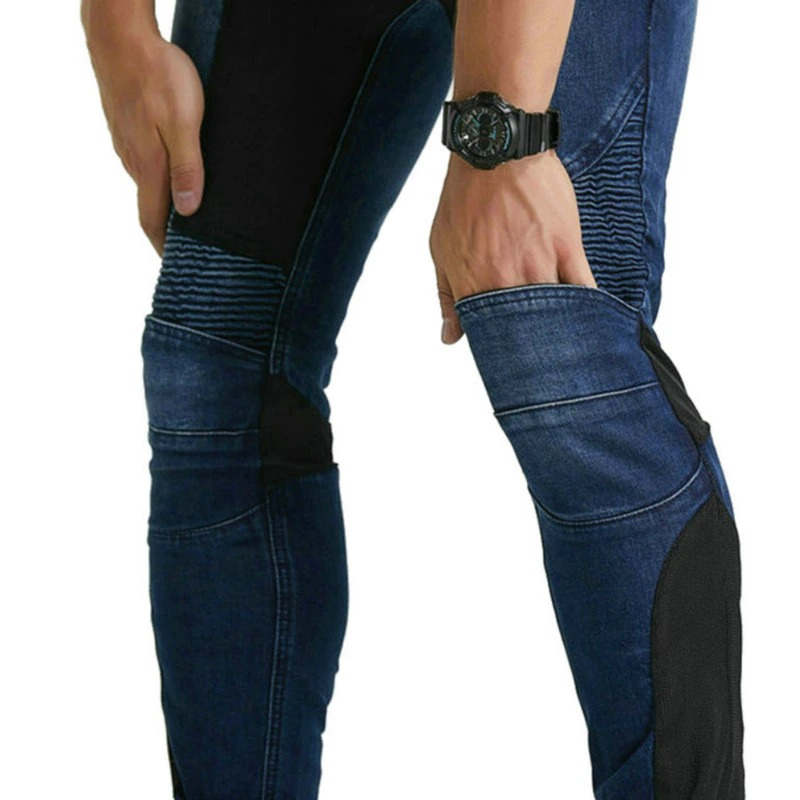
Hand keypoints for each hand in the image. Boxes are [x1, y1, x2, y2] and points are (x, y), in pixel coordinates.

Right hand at [85, 30, 204, 255]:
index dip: (164, 247)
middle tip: (194, 243)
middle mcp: (133, 161)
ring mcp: (126, 143)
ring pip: (147, 183)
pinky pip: (144, 162)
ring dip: (165, 201)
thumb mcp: (184, 123)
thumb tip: (188, 210)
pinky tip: (176, 172)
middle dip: (169, 229)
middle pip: (150, 207)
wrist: (120, 35)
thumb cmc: (157, 75)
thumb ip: (187, 167)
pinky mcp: (126, 127)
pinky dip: (159, 177)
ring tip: (191, 212)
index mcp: (148, 167)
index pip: (152, 221)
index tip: (177, 264)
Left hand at [429, 149, 595, 343]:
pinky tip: (592, 320)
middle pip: (527, 332)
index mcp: (474, 286)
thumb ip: (447, 296)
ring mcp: (540, 265)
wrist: (494, 152)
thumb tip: (450, 338)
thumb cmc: (463, 199)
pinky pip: (584, 286)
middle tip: (543, 359)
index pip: (491, 336)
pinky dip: (589, 306)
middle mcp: (507, 282)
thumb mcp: (442, 248)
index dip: (502, 352)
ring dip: (562, 331)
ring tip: (568, 344)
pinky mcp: (567, 246)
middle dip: (535, 349)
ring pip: (557, 314)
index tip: (511, 361)